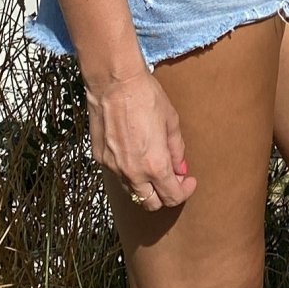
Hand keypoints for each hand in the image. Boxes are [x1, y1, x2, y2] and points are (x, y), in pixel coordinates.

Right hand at [86, 68, 194, 210]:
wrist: (114, 84)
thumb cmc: (146, 97)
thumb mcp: (171, 122)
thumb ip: (177, 151)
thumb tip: (180, 168)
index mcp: (155, 165)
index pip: (172, 197)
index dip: (184, 191)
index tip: (188, 180)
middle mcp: (132, 172)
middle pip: (150, 204)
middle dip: (164, 196)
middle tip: (173, 179)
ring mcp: (113, 167)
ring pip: (132, 192)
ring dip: (146, 187)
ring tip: (154, 167)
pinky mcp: (100, 158)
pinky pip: (118, 175)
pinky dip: (129, 173)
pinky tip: (135, 155)